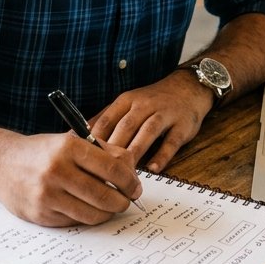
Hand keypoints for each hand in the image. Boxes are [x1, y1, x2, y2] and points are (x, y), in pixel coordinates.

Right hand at [0, 131, 141, 226]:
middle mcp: (57, 170)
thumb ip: (104, 152)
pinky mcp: (41, 214)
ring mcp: (47, 194)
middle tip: (126, 201)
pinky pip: (75, 221)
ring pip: (91, 213)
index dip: (129, 181)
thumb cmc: (44, 152)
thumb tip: (132, 171)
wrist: (3, 164)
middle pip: (104, 195)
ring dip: (107, 213)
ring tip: (110, 207)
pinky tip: (87, 209)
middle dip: (122, 201)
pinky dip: (86, 217)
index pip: (112, 167)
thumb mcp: (72, 141)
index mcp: (69, 147)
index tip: (135, 187)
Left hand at [90, 71, 212, 173]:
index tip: (85, 159)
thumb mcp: (127, 103)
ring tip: (125, 174)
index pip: (107, 119)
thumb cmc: (152, 101)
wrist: (188, 89)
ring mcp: (165, 114)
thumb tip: (76, 135)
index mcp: (127, 100)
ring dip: (135, 152)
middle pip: (126, 127)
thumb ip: (106, 118)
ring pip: (147, 132)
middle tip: (103, 173)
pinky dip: (162, 155)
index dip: (95, 139)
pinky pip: (171, 141)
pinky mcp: (182, 125)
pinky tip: (153, 168)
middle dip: (114, 150)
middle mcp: (145, 104)